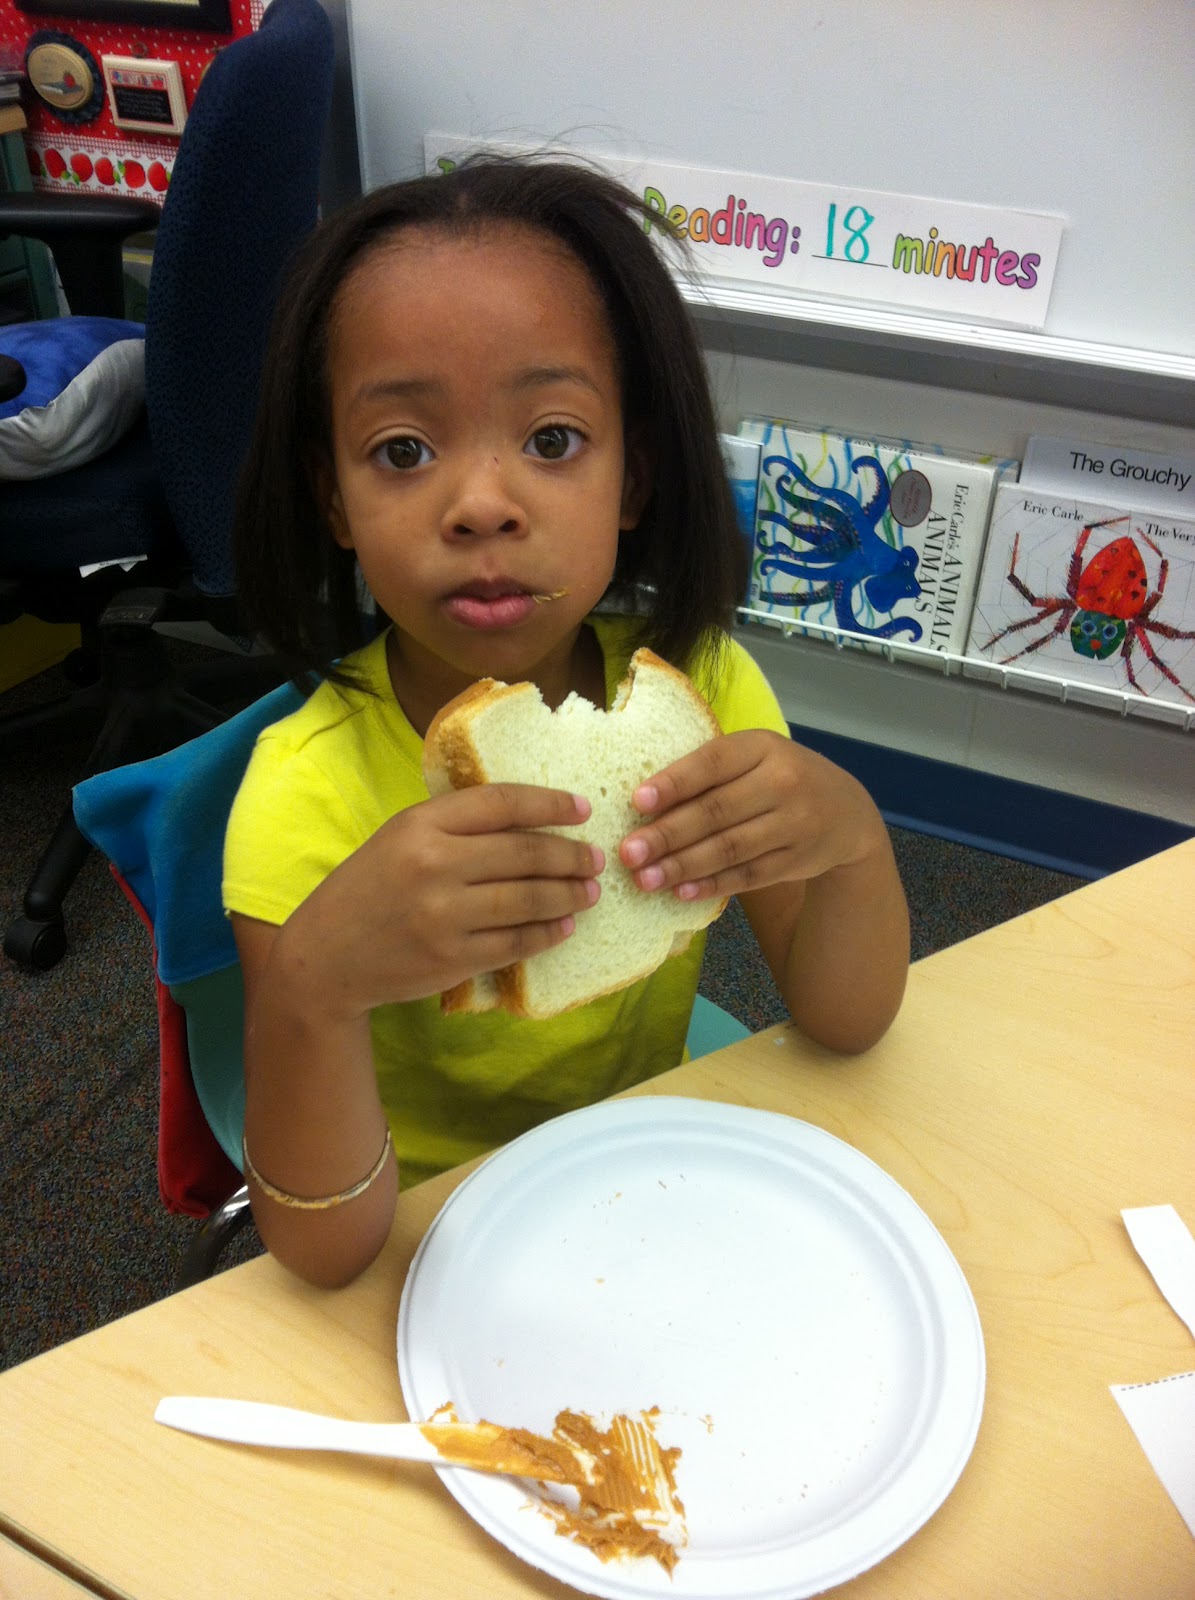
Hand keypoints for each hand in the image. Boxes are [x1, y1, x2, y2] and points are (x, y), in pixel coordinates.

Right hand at [282, 784, 601, 1016]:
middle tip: (595, 858)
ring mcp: (445, 915)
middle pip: (524, 852)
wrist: (326, 957)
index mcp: (421, 825)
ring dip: (568, 895)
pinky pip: (517, 942)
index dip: (549, 804)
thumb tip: (529, 818)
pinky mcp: (453, 957)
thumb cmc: (368, 889)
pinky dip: (548, 933)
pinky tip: (564, 926)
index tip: (582, 809)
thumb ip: (454, 825)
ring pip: (528, 899)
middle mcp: (434, 865)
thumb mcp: (400, 838)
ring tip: (590, 892)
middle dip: (570, 855)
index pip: (502, 803)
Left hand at [619, 730, 883, 902]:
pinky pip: (748, 876)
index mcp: (762, 747)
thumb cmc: (778, 778)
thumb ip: (709, 771)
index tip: (637, 802)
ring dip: (683, 866)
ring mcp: (794, 824)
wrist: (847, 813)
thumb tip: (642, 802)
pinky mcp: (797, 860)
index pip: (713, 762)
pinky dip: (712, 885)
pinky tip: (681, 892)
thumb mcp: (754, 758)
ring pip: (729, 848)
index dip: (674, 783)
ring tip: (644, 878)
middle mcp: (783, 783)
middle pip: (716, 811)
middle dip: (667, 834)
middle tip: (628, 852)